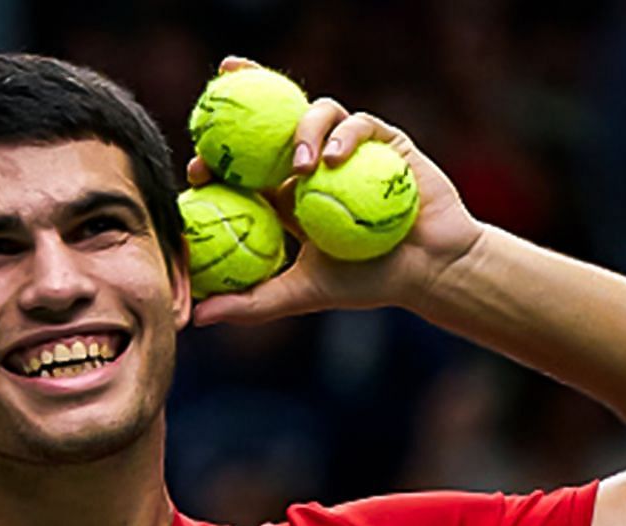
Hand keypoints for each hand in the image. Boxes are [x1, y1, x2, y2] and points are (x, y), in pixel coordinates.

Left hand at [186, 57, 482, 325]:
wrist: (429, 270)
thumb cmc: (368, 283)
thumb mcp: (301, 294)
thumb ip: (251, 303)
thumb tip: (197, 317)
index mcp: (289, 194)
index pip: (245, 166)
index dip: (217, 159)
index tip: (196, 170)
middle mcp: (315, 164)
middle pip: (273, 122)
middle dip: (245, 107)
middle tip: (224, 126)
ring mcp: (350, 147)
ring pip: (315, 114)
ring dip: (302, 132)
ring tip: (301, 167)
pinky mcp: (384, 140)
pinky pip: (359, 123)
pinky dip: (345, 136)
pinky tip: (334, 158)